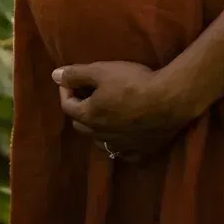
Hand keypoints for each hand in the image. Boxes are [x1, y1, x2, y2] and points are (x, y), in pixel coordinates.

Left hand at [53, 61, 193, 160]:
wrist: (168, 100)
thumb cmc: (132, 82)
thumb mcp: (102, 71)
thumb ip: (76, 74)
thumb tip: (54, 75)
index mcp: (89, 116)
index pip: (67, 106)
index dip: (66, 91)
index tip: (70, 79)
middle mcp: (101, 136)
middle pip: (82, 125)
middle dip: (79, 109)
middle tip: (86, 94)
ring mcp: (121, 147)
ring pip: (101, 140)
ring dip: (98, 127)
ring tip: (105, 113)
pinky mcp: (141, 152)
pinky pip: (124, 152)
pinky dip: (120, 144)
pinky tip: (125, 136)